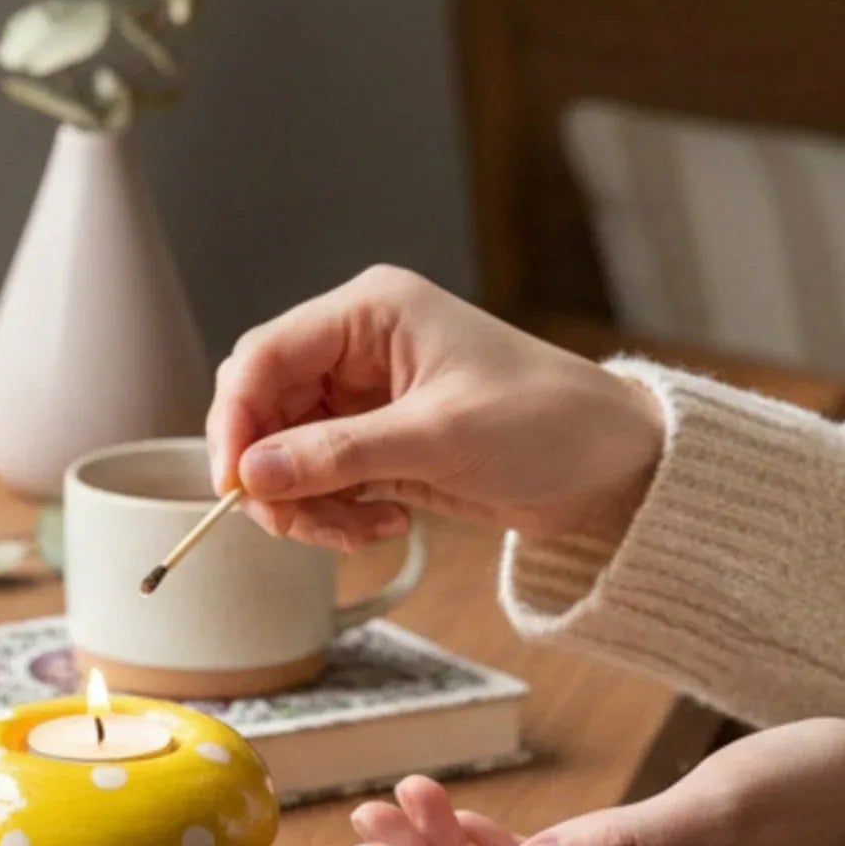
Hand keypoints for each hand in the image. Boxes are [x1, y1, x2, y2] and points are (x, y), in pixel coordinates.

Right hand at [207, 266, 665, 552]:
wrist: (610, 466)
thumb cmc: (546, 423)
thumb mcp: (438, 437)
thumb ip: (338, 455)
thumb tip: (251, 476)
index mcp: (371, 313)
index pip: (265, 357)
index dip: (236, 421)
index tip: (234, 484)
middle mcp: (357, 350)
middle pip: (263, 410)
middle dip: (270, 474)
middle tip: (295, 522)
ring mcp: (362, 400)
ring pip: (284, 457)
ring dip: (306, 505)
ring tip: (359, 532)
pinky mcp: (374, 445)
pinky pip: (318, 484)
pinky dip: (334, 516)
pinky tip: (384, 526)